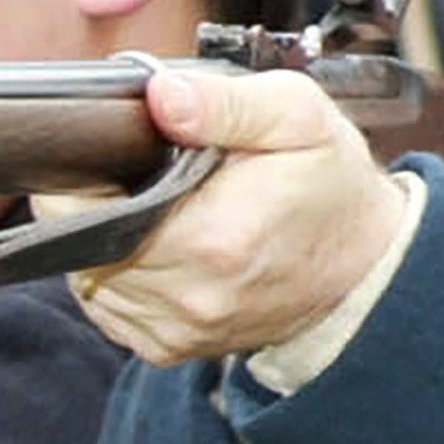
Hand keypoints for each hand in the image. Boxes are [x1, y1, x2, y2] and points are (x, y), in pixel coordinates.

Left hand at [66, 63, 428, 364]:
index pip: (84, 216)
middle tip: (136, 176)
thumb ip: (224, 102)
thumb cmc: (329, 184)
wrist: (367, 264)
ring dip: (104, 245)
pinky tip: (155, 246)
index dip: (77, 182)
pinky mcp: (171, 348)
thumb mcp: (294, 116)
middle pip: (81, 248)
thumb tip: (160, 95)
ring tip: (152, 209)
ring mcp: (179, 330)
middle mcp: (189, 297)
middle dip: (95, 208)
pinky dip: (118, 278)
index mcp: (210, 240)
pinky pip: (111, 310)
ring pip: (90, 281)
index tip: (100, 156)